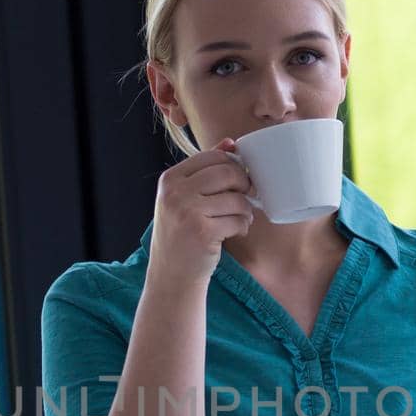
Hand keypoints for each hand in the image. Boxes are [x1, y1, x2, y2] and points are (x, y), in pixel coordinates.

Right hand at [146, 137, 258, 285]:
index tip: (238, 181)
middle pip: (227, 172)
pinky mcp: (203, 232)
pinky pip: (238, 220)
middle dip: (244, 185)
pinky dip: (243, 226)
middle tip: (245, 198)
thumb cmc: (181, 233)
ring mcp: (188, 212)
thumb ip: (204, 170)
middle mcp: (175, 193)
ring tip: (241, 219)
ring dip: (246, 210)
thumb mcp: (183, 198)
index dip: (233, 166)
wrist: (172, 273)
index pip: (212, 156)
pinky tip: (236, 232)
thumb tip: (230, 143)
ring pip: (237, 198)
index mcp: (170, 179)